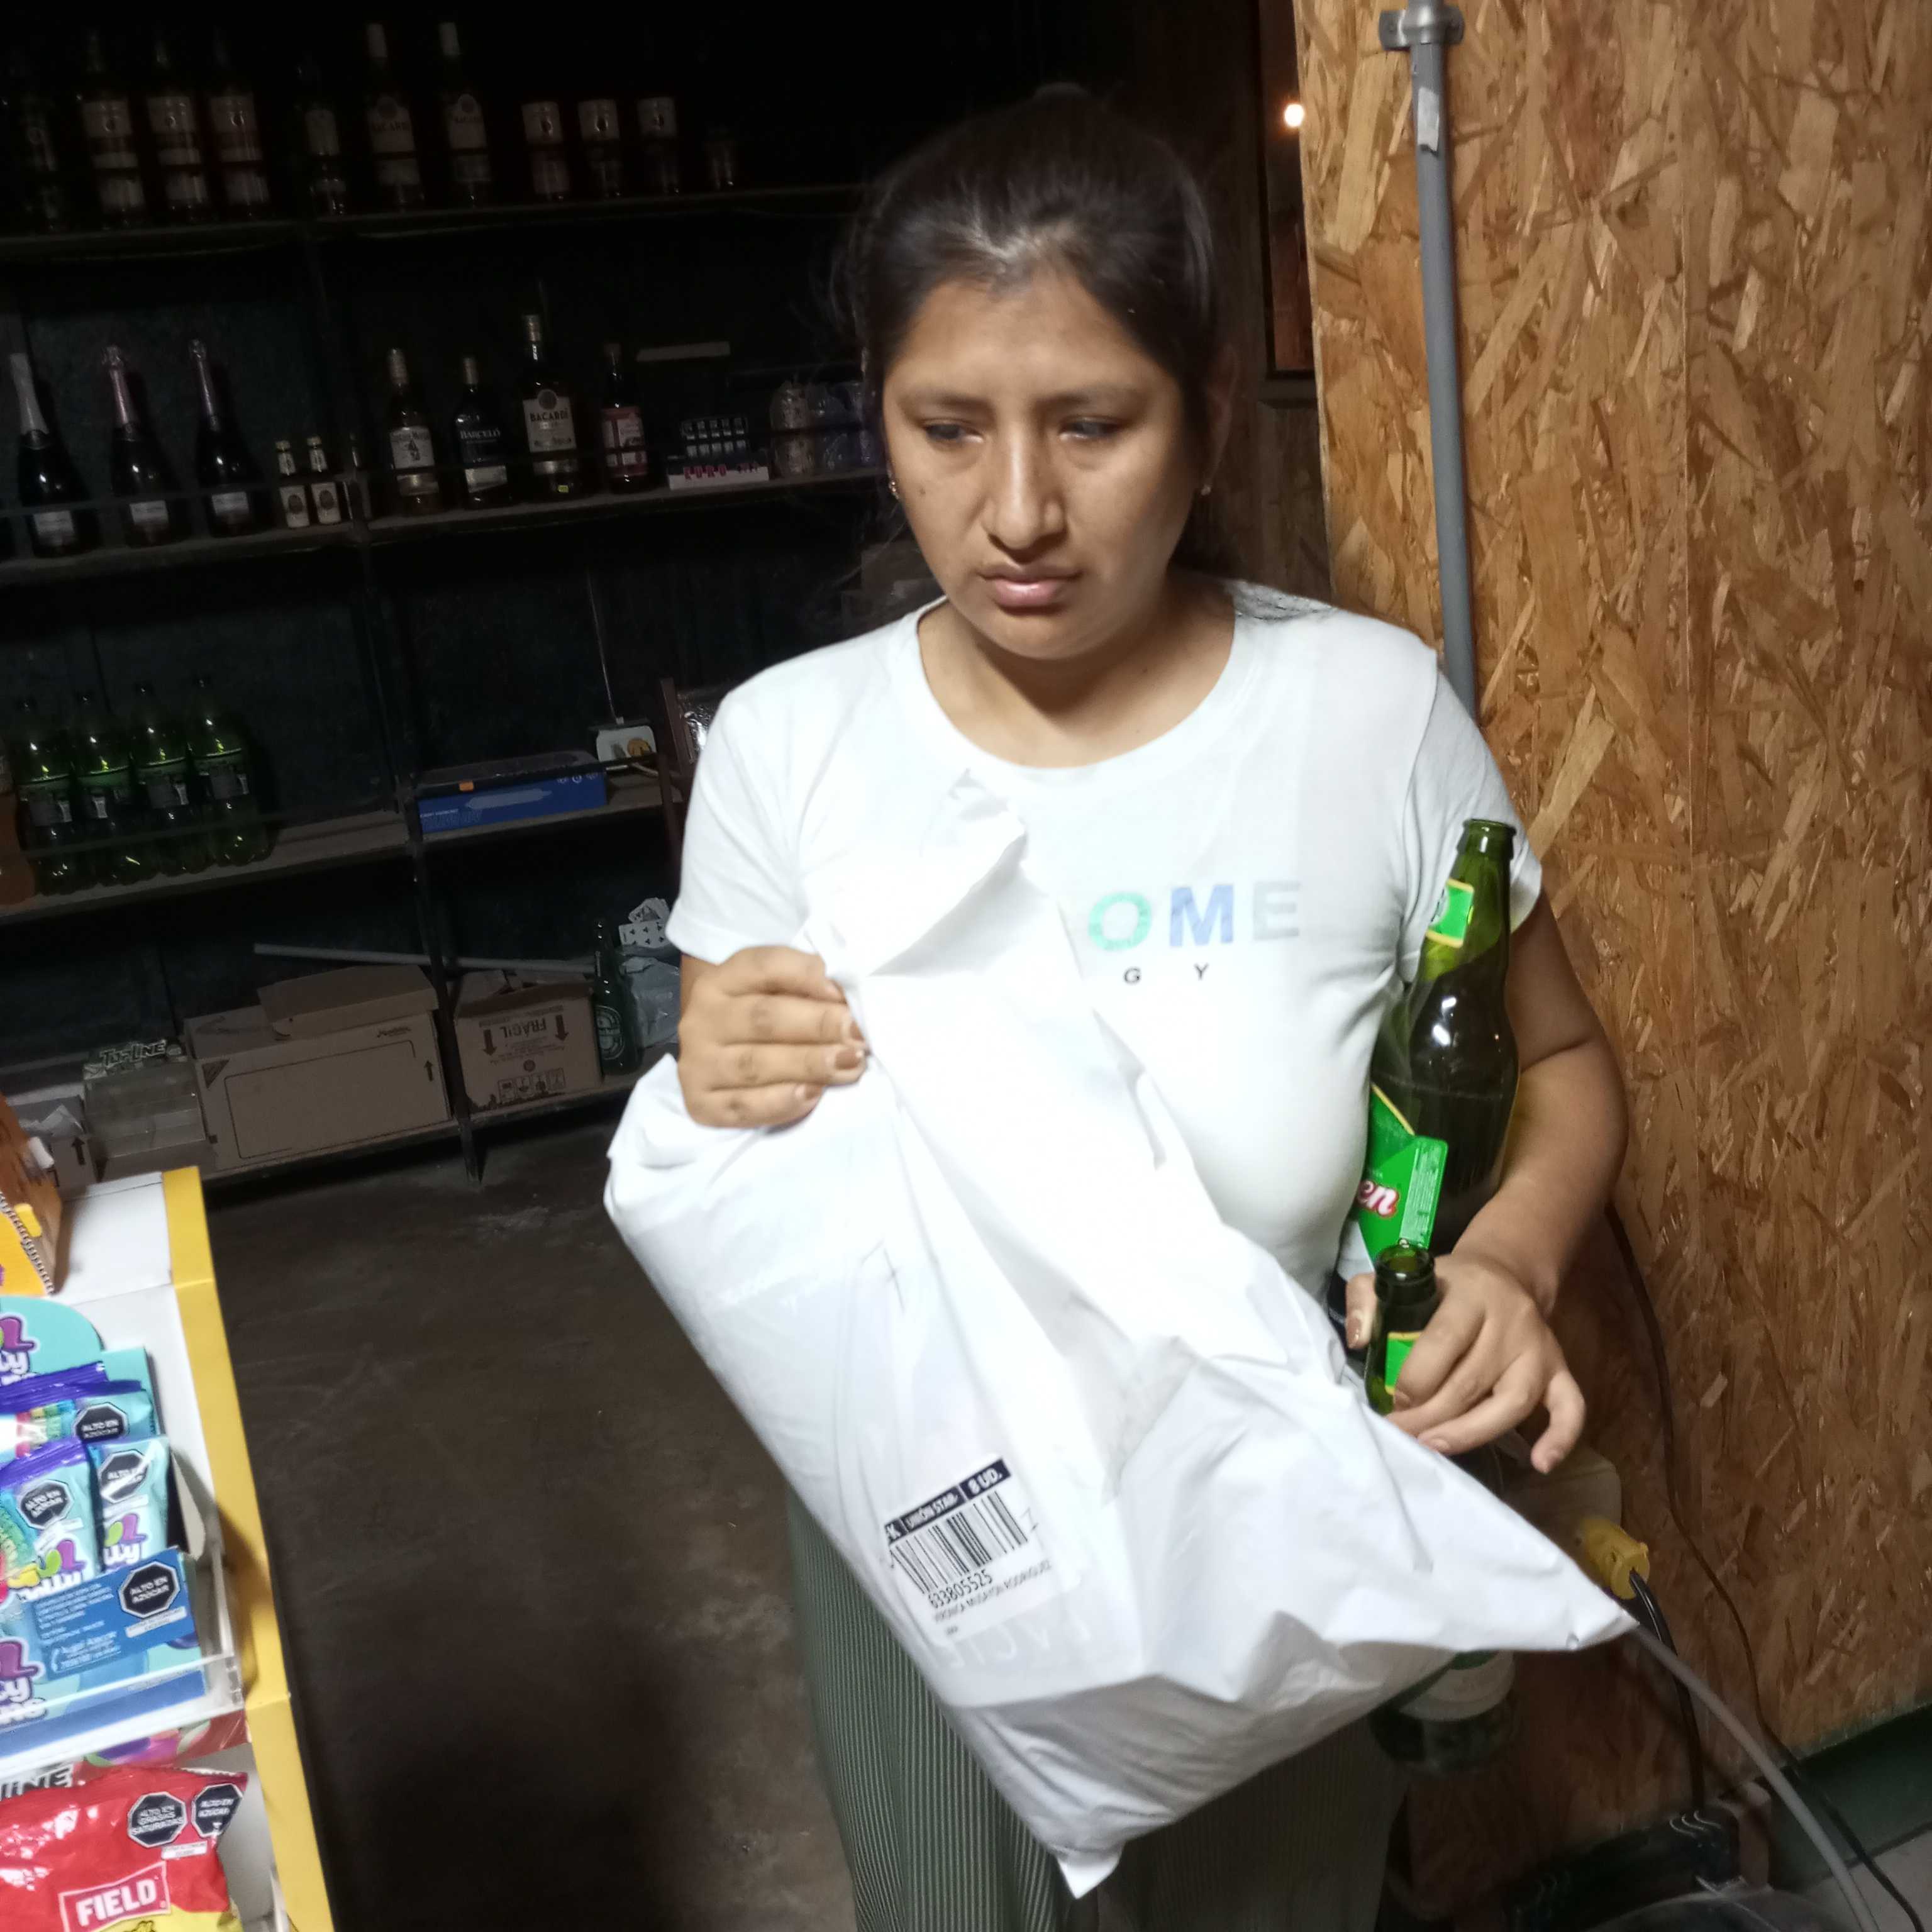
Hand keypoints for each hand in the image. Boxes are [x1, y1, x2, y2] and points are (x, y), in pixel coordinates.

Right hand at [678, 946, 867, 1128]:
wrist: (711, 1058)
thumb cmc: (757, 1018)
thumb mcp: (773, 991)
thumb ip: (805, 986)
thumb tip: (848, 997)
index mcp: (722, 980)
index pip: (765, 967)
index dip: (807, 976)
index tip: (844, 993)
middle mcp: (704, 1019)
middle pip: (763, 1018)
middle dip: (818, 1025)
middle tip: (859, 1035)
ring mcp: (699, 1064)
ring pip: (755, 1064)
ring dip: (808, 1065)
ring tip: (850, 1064)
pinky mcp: (702, 1105)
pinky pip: (744, 1107)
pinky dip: (781, 1103)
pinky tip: (813, 1095)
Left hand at [1342, 1251, 1584, 1472]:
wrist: (1504, 1272)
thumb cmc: (1444, 1283)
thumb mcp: (1401, 1274)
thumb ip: (1367, 1297)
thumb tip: (1359, 1341)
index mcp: (1470, 1294)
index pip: (1443, 1341)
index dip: (1416, 1378)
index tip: (1393, 1400)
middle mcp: (1511, 1322)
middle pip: (1471, 1380)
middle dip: (1431, 1416)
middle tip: (1401, 1434)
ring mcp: (1540, 1349)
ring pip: (1513, 1401)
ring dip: (1472, 1432)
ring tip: (1436, 1447)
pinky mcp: (1561, 1370)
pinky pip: (1571, 1406)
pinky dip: (1562, 1437)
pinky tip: (1540, 1464)